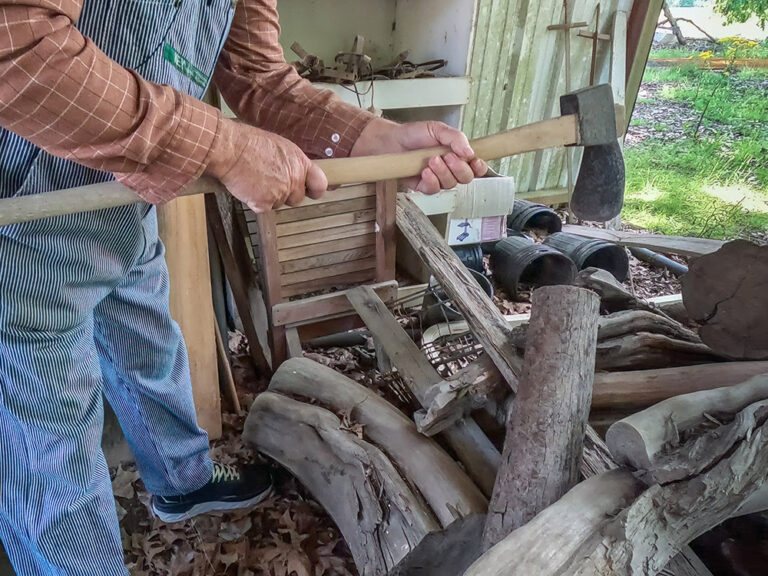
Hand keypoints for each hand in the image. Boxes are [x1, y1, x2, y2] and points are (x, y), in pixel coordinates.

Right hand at [206, 118, 326, 212]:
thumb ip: (291, 163)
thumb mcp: (280, 147)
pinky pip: (263, 208)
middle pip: (297, 198)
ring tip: (255, 180)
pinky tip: (248, 187)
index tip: (310, 192)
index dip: (313, 190)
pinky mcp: (264, 203)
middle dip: (286, 194)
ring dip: (268, 197)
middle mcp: (293, 179)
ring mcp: (280, 193)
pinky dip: (254, 201)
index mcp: (300, 163)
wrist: (230, 148)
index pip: (320, 184)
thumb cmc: (250, 143)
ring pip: (278, 204)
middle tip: (269, 182)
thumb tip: (294, 171)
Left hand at [350, 118, 487, 193]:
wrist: (391, 141)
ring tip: (431, 160)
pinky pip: (434, 190)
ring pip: (450, 184)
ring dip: (443, 173)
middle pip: (466, 178)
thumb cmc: (414, 134)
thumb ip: (456, 138)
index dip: (479, 166)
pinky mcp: (424, 186)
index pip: (476, 166)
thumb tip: (470, 151)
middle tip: (448, 157)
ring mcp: (437, 179)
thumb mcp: (437, 129)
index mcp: (458, 155)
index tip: (475, 161)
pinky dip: (431, 181)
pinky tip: (425, 172)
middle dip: (459, 168)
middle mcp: (450, 169)